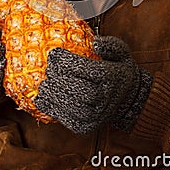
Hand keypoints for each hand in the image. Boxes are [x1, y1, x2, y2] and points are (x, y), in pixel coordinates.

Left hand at [35, 36, 152, 133]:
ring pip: (75, 107)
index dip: (69, 61)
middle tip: (48, 69)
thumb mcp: (121, 52)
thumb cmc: (117, 70)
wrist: (126, 99)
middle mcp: (106, 98)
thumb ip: (110, 45)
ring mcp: (98, 115)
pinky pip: (68, 121)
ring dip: (55, 96)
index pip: (90, 69)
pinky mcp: (87, 127)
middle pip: (82, 90)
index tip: (54, 53)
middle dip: (61, 79)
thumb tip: (96, 42)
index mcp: (113, 77)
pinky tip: (42, 98)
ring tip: (44, 84)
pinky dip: (52, 110)